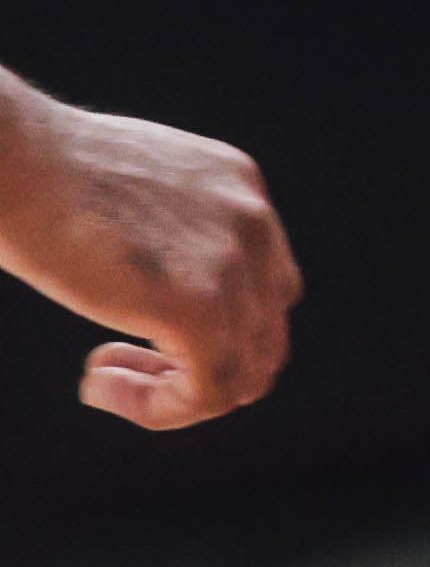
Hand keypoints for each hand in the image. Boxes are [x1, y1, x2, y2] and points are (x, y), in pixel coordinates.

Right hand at [0, 81, 296, 432]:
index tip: (136, 336)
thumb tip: (158, 287)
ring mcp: (234, 263)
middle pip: (262, 335)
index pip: (266, 289)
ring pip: (242, 374)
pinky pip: (207, 391)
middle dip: (196, 368)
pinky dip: (158, 408)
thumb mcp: (129, 193)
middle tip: (118, 366)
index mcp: (239, 191)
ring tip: (103, 379)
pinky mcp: (198, 304)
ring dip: (169, 394)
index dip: (211, 331)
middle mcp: (253, 222)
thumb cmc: (36, 171)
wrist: (9, 158)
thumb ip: (163, 233)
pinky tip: (97, 387)